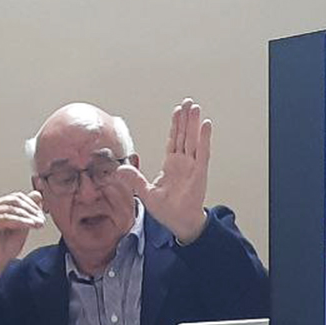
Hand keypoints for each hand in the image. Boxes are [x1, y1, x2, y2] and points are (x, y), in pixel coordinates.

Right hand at [0, 190, 44, 292]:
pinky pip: (7, 218)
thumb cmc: (4, 247)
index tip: (43, 214)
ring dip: (29, 216)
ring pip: (13, 208)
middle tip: (41, 219)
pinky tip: (31, 225)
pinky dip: (22, 221)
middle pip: (15, 200)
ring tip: (38, 223)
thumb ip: (28, 211)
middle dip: (32, 209)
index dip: (32, 204)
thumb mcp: (22, 226)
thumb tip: (37, 194)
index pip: (18, 197)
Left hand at [115, 98, 210, 243]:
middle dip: (186, 119)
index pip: (174, 140)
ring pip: (193, 140)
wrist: (180, 222)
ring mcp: (192, 166)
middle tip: (188, 102)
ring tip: (195, 107)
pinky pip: (202, 153)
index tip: (177, 111)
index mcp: (171, 165)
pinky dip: (204, 139)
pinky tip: (205, 126)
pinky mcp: (199, 172)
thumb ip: (134, 179)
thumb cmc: (167, 210)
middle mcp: (183, 163)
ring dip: (194, 123)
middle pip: (184, 135)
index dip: (175, 126)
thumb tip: (119, 169)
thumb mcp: (145, 193)